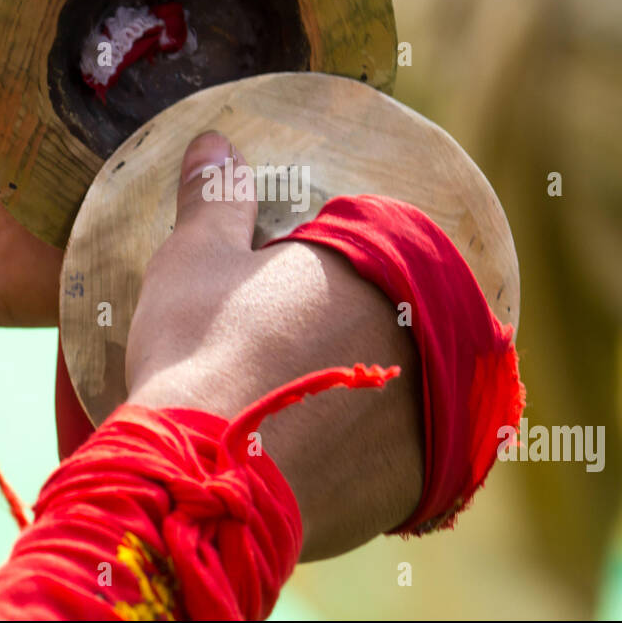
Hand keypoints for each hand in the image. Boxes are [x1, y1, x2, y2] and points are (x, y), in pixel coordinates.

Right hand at [125, 132, 424, 559]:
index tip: (286, 300)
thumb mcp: (195, 257)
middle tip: (287, 357)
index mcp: (374, 267)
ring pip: (402, 390)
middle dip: (349, 332)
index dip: (323, 274)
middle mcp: (419, 334)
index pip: (372, 252)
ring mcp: (426, 411)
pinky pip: (402, 460)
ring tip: (303, 413)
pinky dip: (369, 458)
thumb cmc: (198, 346)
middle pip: (393, 321)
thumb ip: (215, 197)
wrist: (202, 471)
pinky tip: (321, 461)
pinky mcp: (416, 480)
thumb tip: (214, 142)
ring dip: (366, 394)